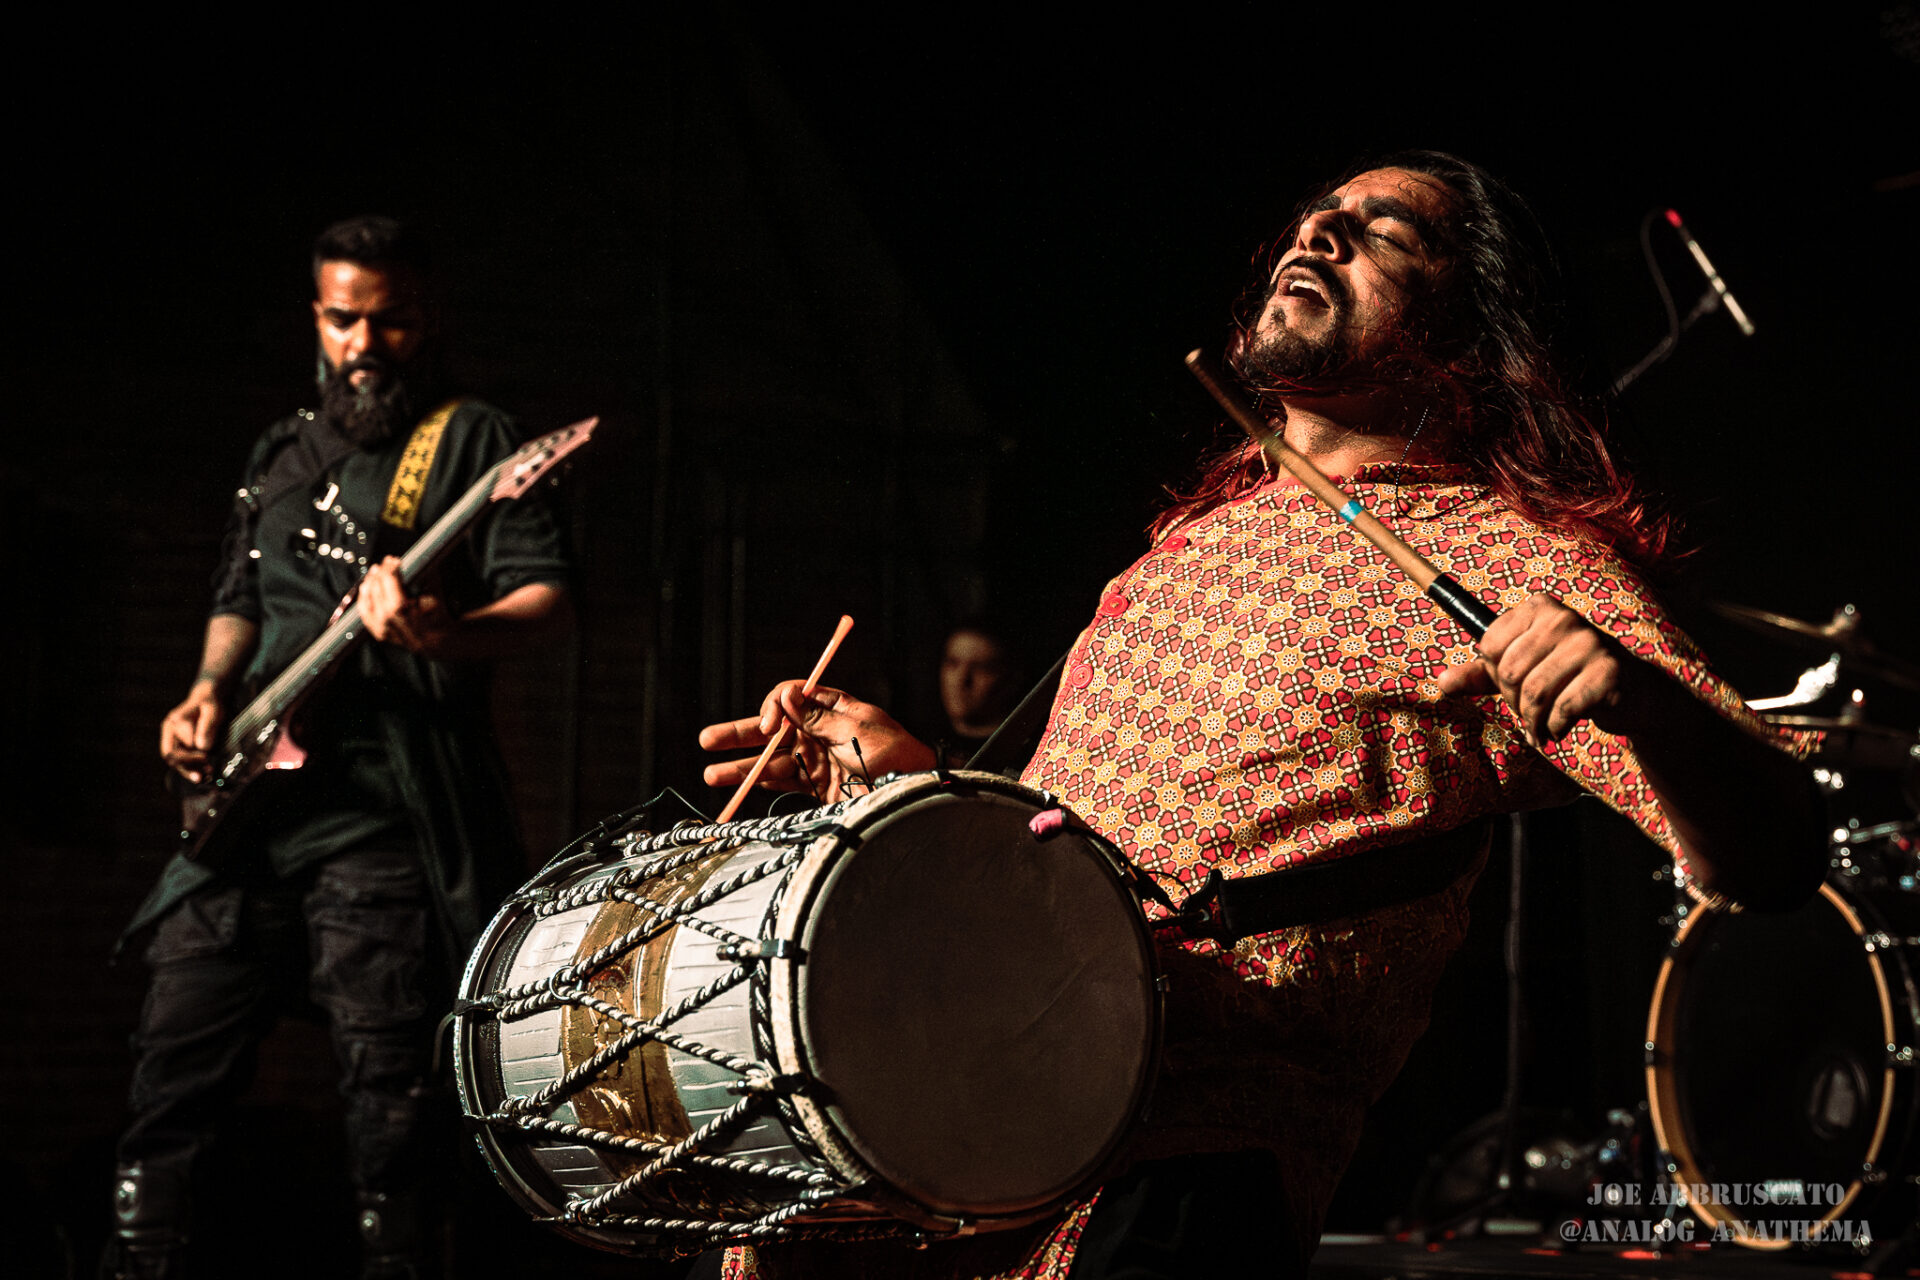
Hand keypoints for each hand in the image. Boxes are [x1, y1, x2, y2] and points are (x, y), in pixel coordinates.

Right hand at [160, 683, 226, 782]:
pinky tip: (203, 772)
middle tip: (205, 773)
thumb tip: (202, 747)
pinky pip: (182, 759)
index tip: (206, 757)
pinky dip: (191, 766)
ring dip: (189, 770)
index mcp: (174, 722)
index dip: (190, 756)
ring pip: (175, 761)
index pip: (176, 747)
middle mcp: (170, 731)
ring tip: (204, 776)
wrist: (208, 696)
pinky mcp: (181, 743)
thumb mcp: (213, 711)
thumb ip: (207, 727)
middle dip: (187, 767)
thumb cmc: (211, 701)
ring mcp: (173, 738)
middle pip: (171, 757)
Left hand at [360, 556, 456, 657]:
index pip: (388, 579)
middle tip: (387, 563)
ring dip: (371, 581)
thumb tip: (423, 556)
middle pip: (377, 586)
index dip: (390, 566)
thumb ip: (427, 575)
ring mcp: (380, 627)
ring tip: (376, 572)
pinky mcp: (377, 632)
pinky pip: (364, 611)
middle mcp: (387, 619)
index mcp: (402, 609)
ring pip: (367, 597)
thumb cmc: (438, 618)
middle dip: (382, 571)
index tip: (394, 559)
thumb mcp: (436, 594)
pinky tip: (367, 587)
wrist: (436, 642)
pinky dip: (364, 597)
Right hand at [699, 682, 934, 802]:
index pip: (791, 699)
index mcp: (832, 709)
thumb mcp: (856, 729)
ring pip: (772, 760)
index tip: (768, 726)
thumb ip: (817, 717)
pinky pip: (785, 784)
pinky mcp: (819, 787)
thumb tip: (786, 695)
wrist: (912, 792)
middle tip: (708, 740)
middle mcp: (820, 732)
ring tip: (712, 774)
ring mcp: (817, 760)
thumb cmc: (894, 755)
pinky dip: (764, 785)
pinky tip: (743, 787)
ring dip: (743, 767)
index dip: (773, 708)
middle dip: (740, 735)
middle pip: (773, 730)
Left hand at [1437, 592, 1648, 745]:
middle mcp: (1563, 618)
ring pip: (1534, 694)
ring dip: (1532, 722)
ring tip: (1540, 729)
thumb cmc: (1569, 677)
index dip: (1494, 677)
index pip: (1489, 646)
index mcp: (1538, 608)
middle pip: (1509, 673)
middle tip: (1528, 716)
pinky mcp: (1609, 671)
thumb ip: (1481, 674)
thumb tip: (1441, 682)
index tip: (1512, 688)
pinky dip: (1555, 728)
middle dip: (1514, 705)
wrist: (1633, 693)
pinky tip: (1560, 730)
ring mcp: (1589, 642)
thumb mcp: (1523, 671)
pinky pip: (1563, 710)